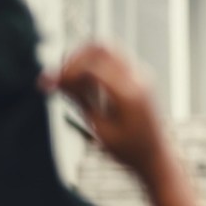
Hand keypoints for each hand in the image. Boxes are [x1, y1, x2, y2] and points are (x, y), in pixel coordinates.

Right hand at [43, 43, 205, 205]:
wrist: (157, 158)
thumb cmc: (130, 151)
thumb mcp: (99, 127)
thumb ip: (79, 99)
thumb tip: (55, 78)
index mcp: (129, 94)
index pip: (92, 66)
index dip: (65, 70)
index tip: (48, 83)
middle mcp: (139, 78)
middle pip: (100, 47)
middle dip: (74, 57)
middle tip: (58, 77)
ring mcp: (142, 75)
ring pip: (107, 49)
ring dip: (84, 59)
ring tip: (69, 81)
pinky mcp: (140, 77)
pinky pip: (114, 59)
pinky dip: (95, 64)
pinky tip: (84, 85)